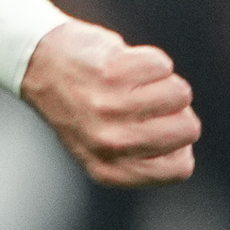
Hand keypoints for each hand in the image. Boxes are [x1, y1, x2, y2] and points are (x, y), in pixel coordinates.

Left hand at [22, 20, 201, 186]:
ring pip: (180, 95)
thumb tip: (182, 146)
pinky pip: (163, 66)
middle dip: (176, 112)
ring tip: (132, 82)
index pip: (179, 168)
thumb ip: (140, 156)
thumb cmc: (83, 106)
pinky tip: (122, 64)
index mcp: (109, 170)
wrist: (41, 64)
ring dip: (163, 82)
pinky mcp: (112, 74)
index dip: (178, 145)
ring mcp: (109, 108)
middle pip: (187, 130)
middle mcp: (108, 144)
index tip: (157, 129)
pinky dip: (149, 59)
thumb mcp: (102, 148)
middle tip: (145, 101)